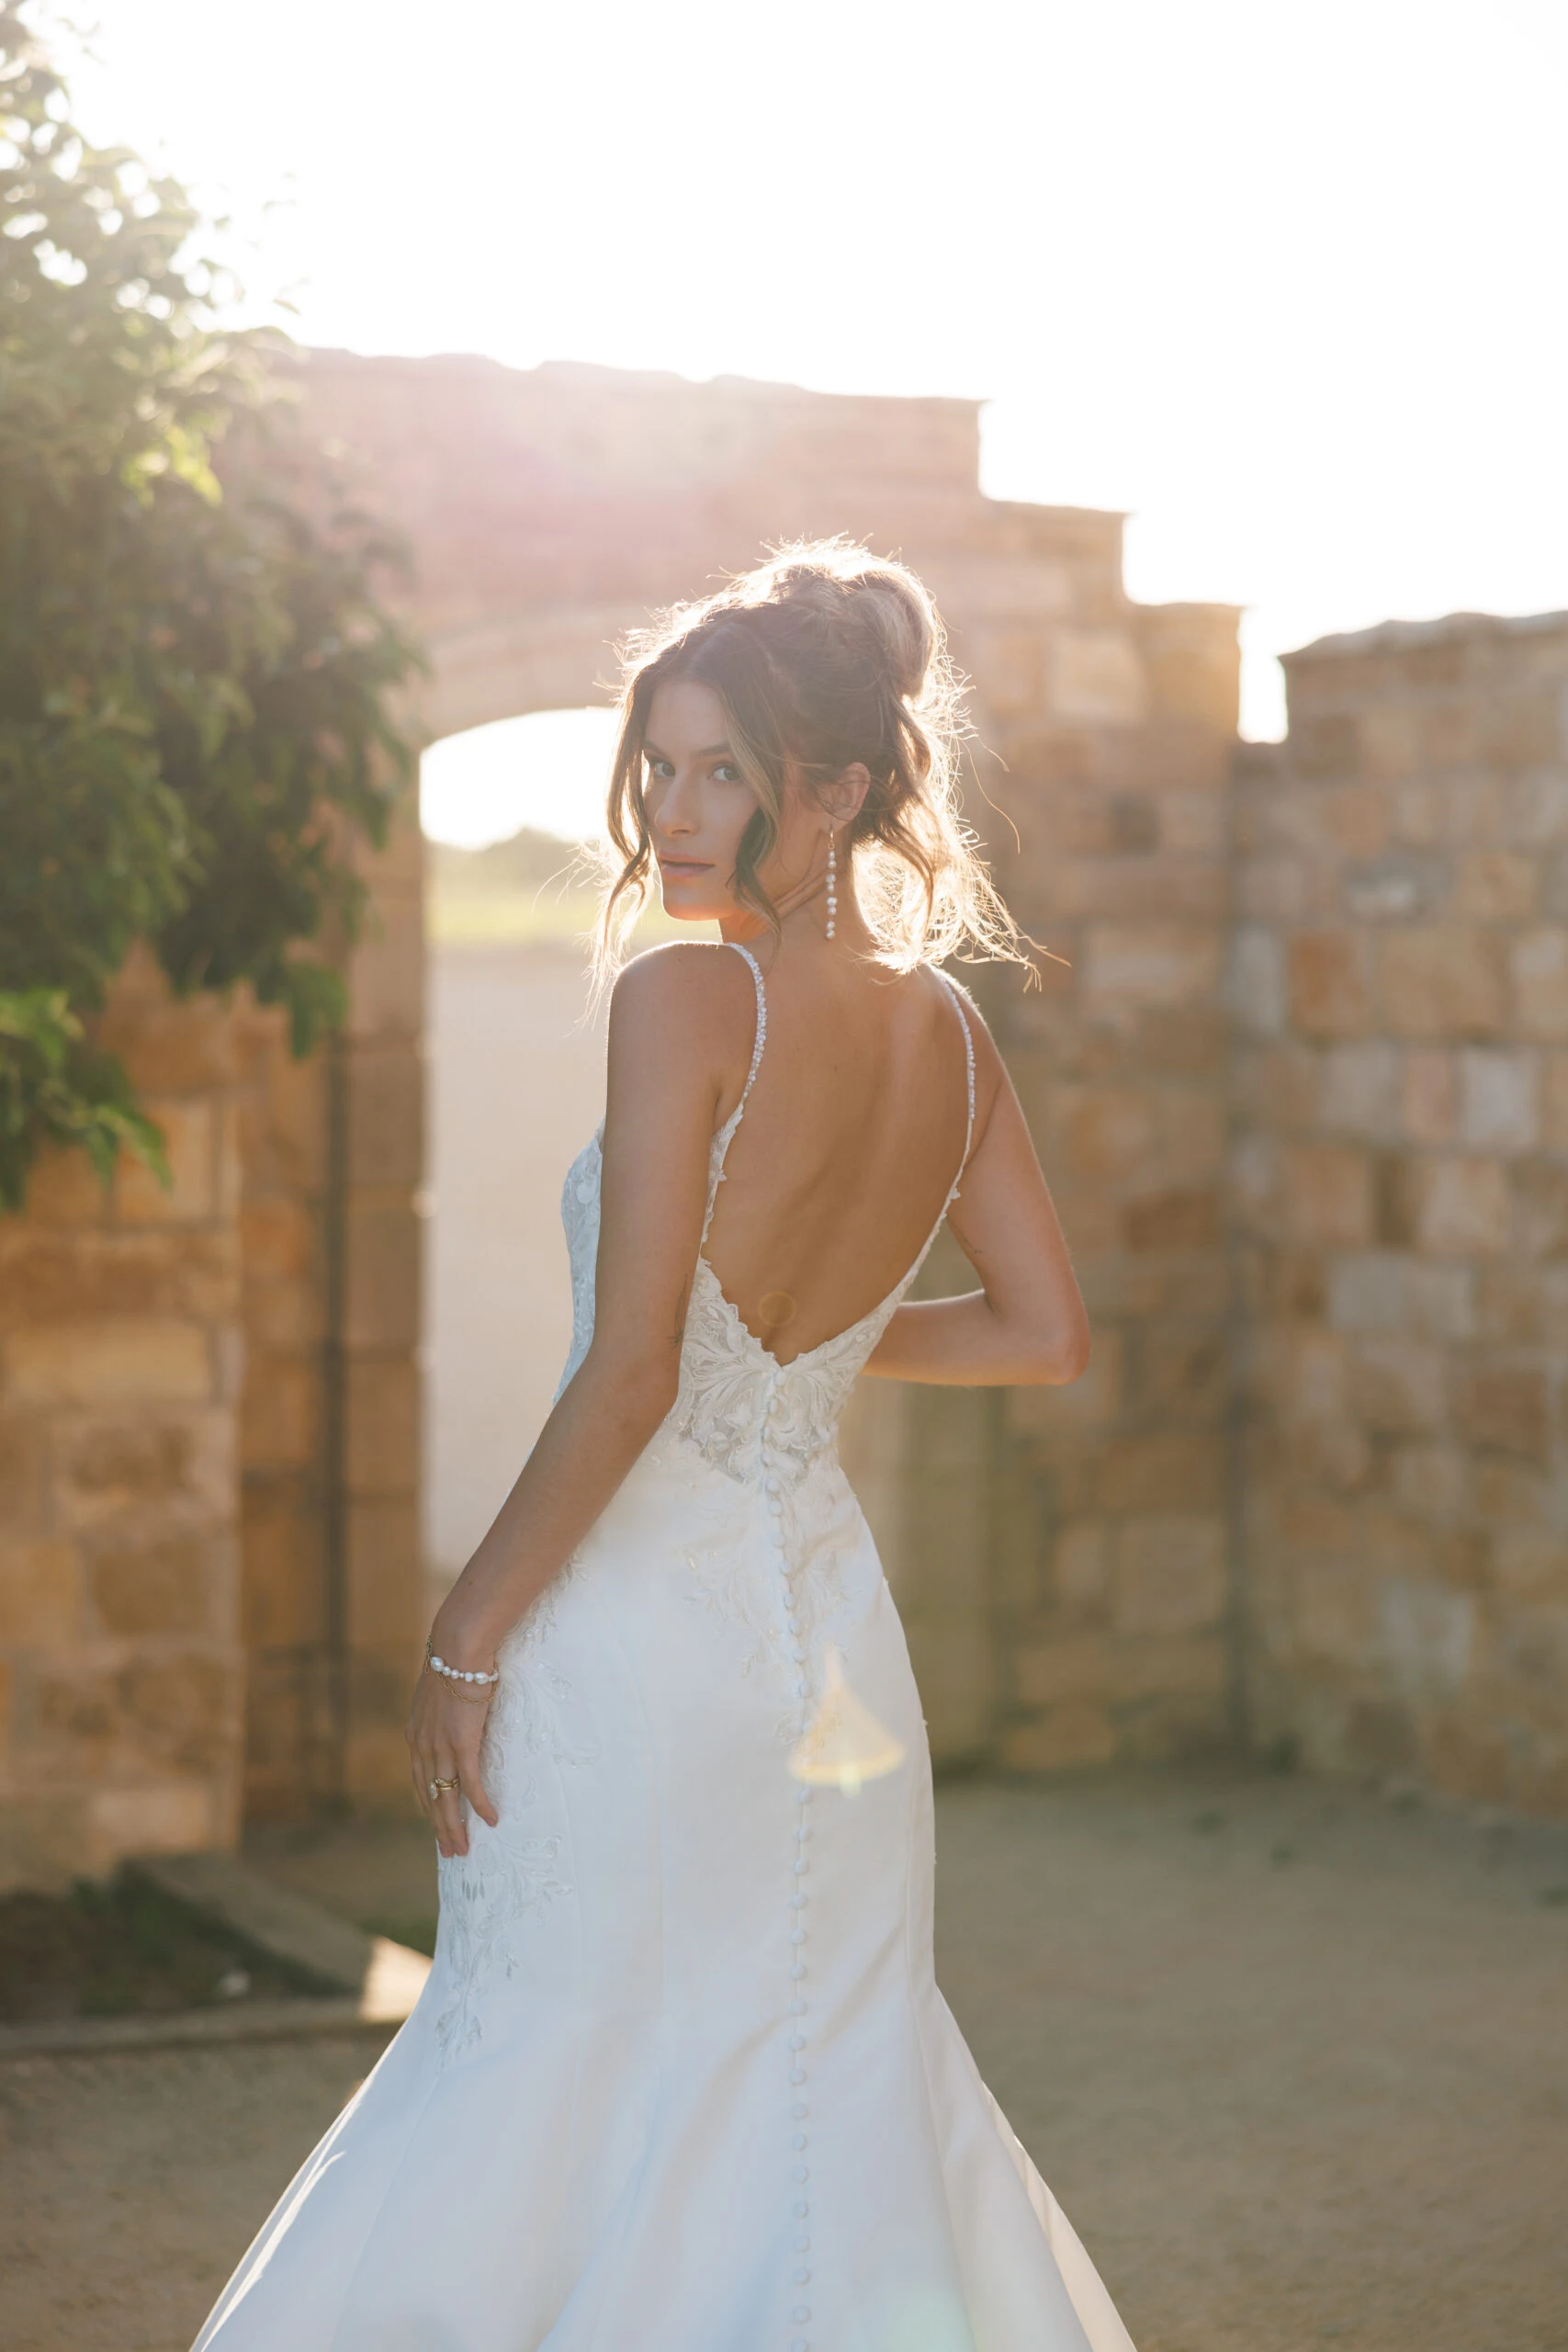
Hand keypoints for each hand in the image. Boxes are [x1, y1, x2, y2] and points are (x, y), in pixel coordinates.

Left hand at [404, 1653, 499, 1858]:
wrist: (458, 1646)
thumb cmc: (455, 1661)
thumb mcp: (441, 1690)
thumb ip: (443, 1709)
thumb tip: (455, 1712)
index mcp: (415, 1735)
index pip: (418, 1780)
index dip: (427, 1804)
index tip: (435, 1822)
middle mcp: (422, 1746)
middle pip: (429, 1797)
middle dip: (438, 1827)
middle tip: (449, 1851)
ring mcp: (441, 1747)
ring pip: (445, 1798)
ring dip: (454, 1826)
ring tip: (461, 1849)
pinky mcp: (462, 1744)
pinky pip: (471, 1783)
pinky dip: (479, 1804)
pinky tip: (489, 1820)